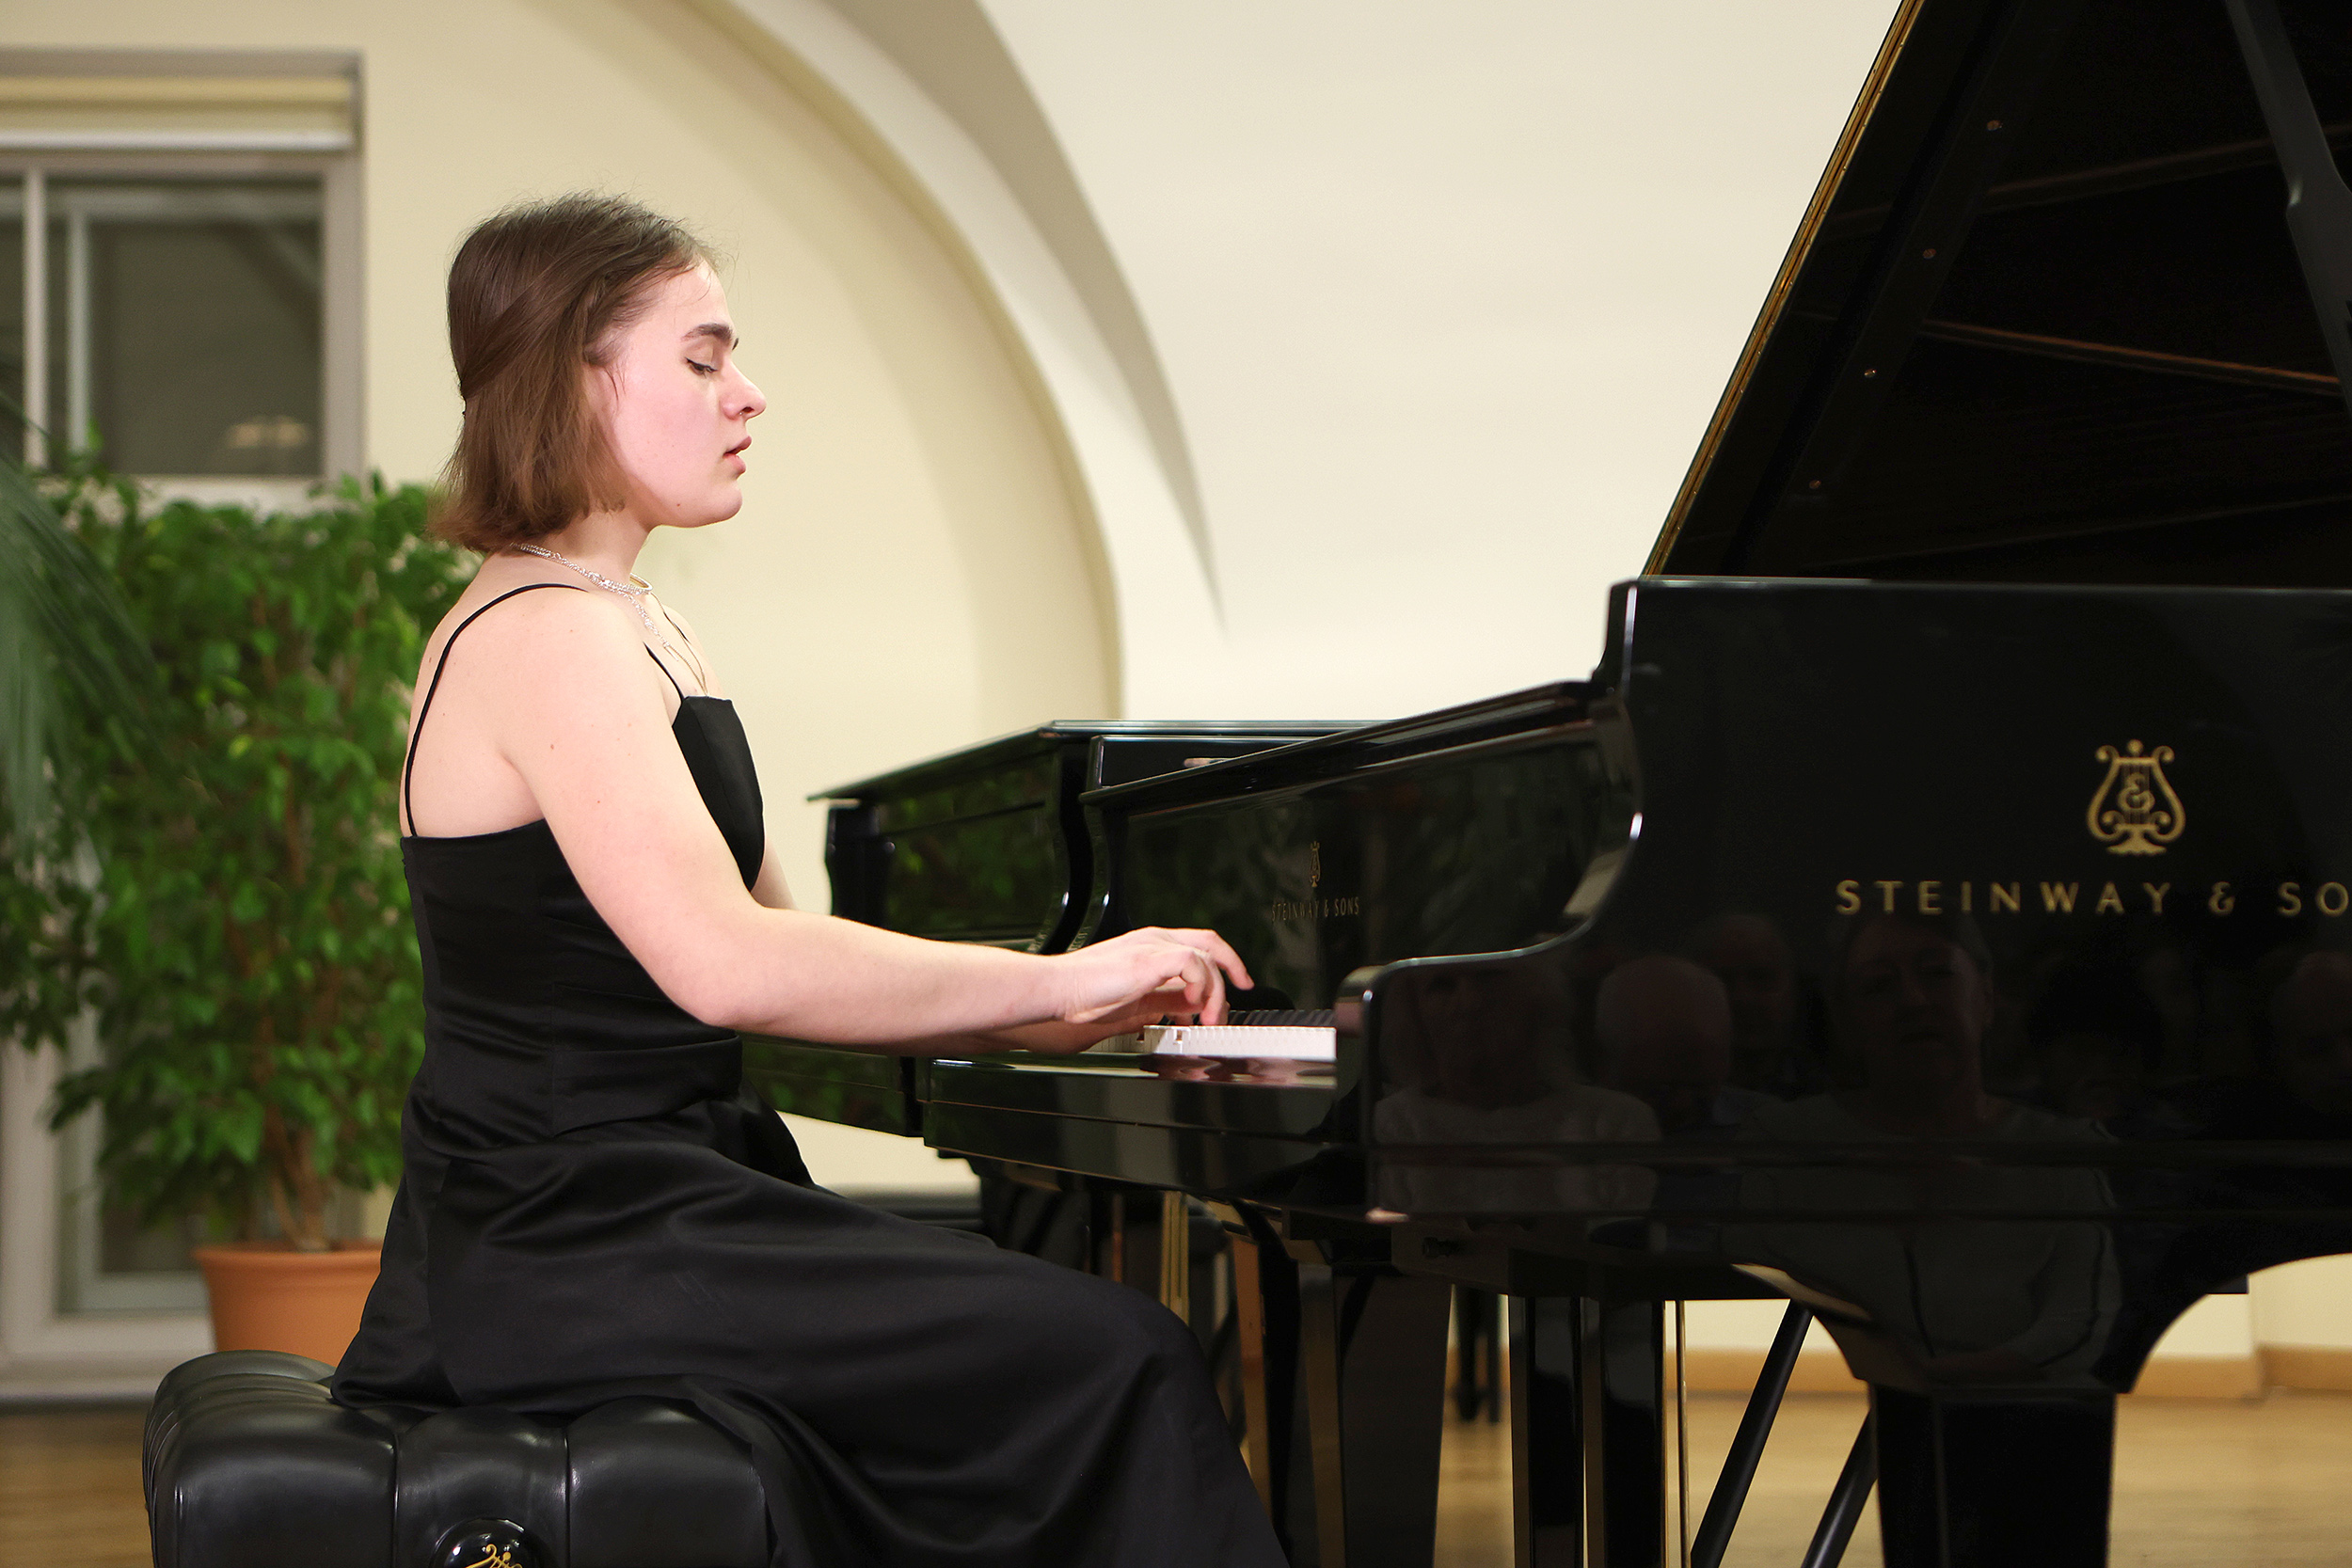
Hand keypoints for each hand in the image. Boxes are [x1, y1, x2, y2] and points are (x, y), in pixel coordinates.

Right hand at [1051, 927, 1251, 1030]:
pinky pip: (1193, 963)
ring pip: (1206, 956)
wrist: (1058, 989)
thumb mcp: (1138, 1000)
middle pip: (1210, 942)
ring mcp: (1153, 945)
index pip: (1198, 946)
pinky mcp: (1150, 957)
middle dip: (1233, 967)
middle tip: (1243, 989)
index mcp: (1151, 946)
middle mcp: (1155, 939)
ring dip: (1215, 992)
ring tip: (1209, 1019)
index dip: (1222, 964)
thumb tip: (1194, 1006)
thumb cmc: (1084, 994)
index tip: (1235, 986)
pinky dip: (1201, 984)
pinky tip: (1193, 1004)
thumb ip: (1167, 1000)